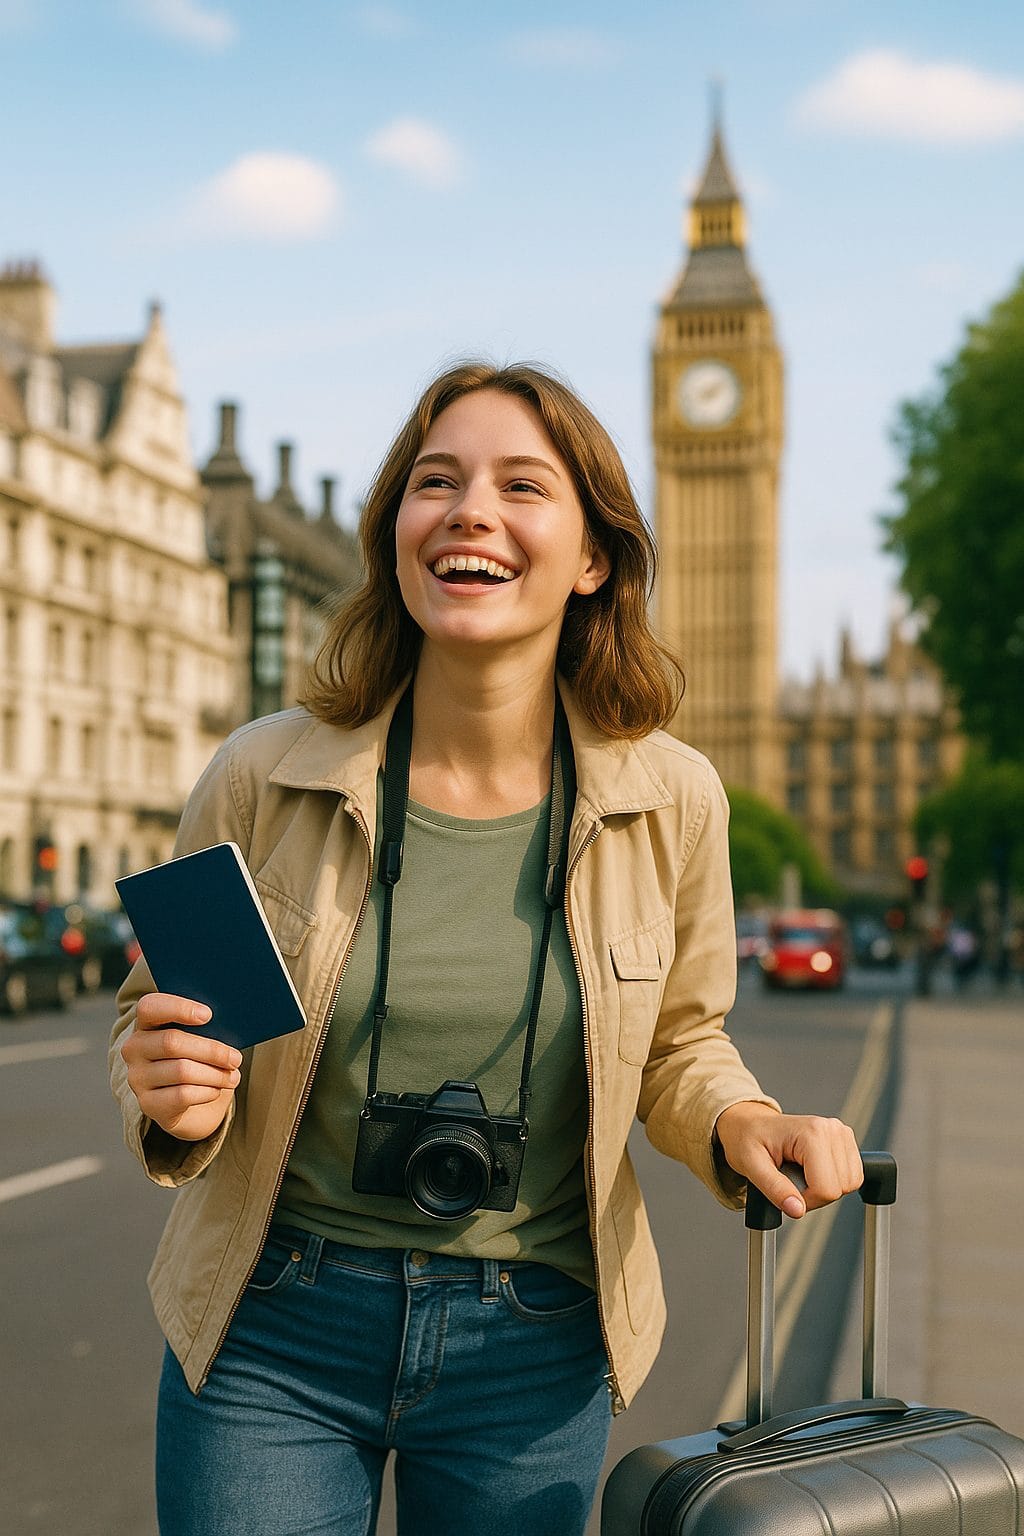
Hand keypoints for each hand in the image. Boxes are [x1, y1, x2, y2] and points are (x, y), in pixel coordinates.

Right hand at [120, 993, 241, 1142]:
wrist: (191, 1106)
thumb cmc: (198, 1061)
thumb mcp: (200, 1040)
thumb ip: (206, 1028)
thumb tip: (228, 1025)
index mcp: (146, 1023)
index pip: (150, 1007)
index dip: (178, 1008)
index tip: (208, 1015)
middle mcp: (134, 1049)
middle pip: (172, 1042)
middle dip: (211, 1050)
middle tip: (236, 1058)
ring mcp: (138, 1078)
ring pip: (182, 1071)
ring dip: (215, 1074)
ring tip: (233, 1076)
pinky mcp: (148, 1104)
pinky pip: (182, 1095)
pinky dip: (206, 1092)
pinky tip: (216, 1090)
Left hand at [714, 1102, 862, 1217]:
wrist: (751, 1125)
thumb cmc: (749, 1139)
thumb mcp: (751, 1166)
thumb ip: (775, 1189)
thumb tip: (797, 1210)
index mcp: (812, 1132)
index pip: (826, 1189)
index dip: (806, 1201)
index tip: (787, 1191)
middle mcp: (832, 1129)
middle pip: (841, 1188)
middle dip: (815, 1195)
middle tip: (791, 1180)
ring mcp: (841, 1133)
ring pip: (850, 1183)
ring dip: (826, 1188)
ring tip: (801, 1173)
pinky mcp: (845, 1140)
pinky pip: (852, 1176)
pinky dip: (834, 1181)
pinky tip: (813, 1170)